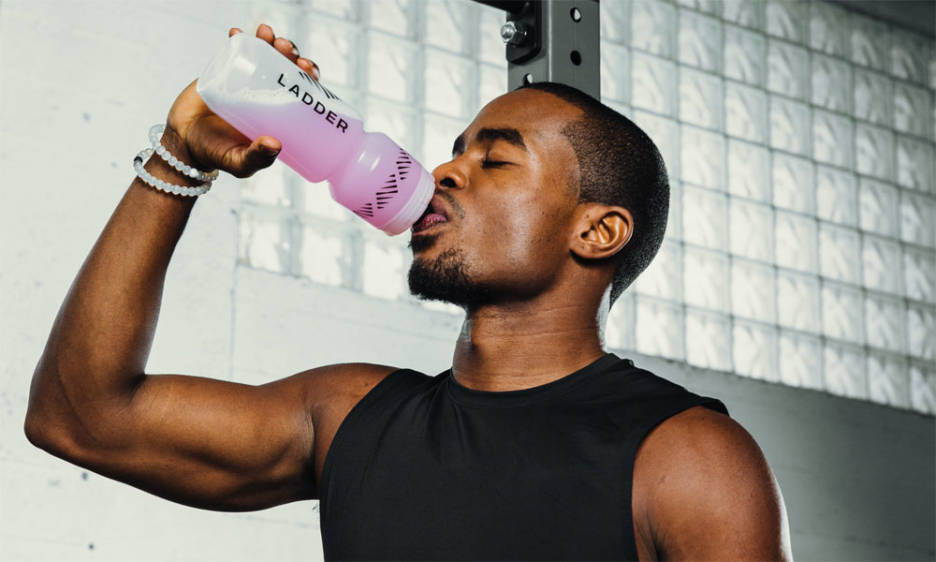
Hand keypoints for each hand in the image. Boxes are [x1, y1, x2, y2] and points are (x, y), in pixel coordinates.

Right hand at [164, 24, 320, 177]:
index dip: (309, 77)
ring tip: (267, 35)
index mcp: (280, 116)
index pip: (303, 92)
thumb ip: (256, 158)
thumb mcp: (239, 162)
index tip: (308, 68)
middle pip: (287, 69)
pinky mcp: (225, 71)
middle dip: (291, 54)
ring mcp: (247, 81)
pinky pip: (235, 51)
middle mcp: (267, 96)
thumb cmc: (217, 156)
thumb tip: (275, 144)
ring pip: (265, 55)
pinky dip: (238, 39)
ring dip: (270, 41)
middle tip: (286, 49)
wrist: (183, 141)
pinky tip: (237, 32)